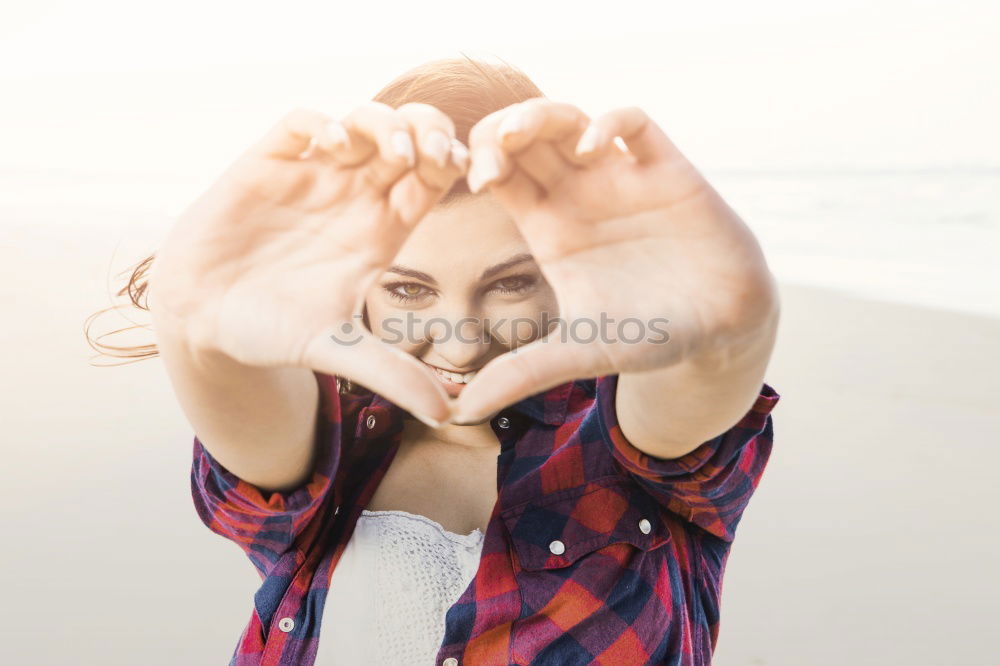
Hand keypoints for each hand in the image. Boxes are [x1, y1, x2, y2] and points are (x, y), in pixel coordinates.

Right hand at [148, 102, 469, 424]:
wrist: (204, 319)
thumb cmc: (275, 331)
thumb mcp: (339, 352)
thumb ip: (392, 374)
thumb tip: (448, 415)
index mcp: (383, 228)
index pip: (432, 179)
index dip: (453, 166)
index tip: (466, 173)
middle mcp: (354, 194)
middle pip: (410, 137)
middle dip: (431, 131)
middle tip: (437, 152)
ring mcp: (313, 175)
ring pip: (364, 122)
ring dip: (385, 124)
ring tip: (392, 151)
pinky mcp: (268, 164)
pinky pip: (303, 124)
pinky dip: (324, 124)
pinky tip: (334, 146)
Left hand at [452, 98, 776, 421]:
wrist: (721, 328)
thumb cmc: (650, 336)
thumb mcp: (579, 352)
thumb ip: (521, 373)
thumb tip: (456, 414)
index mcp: (551, 227)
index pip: (500, 174)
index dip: (478, 163)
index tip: (468, 179)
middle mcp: (581, 195)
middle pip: (526, 137)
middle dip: (498, 132)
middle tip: (486, 153)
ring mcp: (622, 178)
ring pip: (569, 120)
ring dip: (539, 116)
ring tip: (519, 136)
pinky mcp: (667, 170)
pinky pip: (634, 124)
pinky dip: (610, 122)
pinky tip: (593, 147)